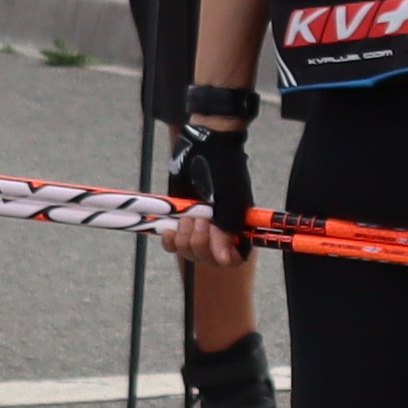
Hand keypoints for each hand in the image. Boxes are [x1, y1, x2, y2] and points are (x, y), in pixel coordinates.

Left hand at [156, 111, 258, 264]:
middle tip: (200, 218)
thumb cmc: (224, 171)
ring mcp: (198, 227)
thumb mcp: (228, 202)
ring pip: (188, 252)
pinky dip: (170, 239)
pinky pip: (172, 245)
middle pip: (207, 259)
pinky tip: (170, 228)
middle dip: (200, 241)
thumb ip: (226, 231)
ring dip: (185, 237)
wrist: (205, 147)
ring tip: (188, 215)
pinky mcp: (180, 220)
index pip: (232, 259)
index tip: (215, 241)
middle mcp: (219, 232)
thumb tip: (225, 261)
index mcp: (237, 229)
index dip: (222, 256)